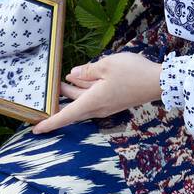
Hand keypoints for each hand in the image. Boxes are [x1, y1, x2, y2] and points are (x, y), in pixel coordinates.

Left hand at [32, 52, 163, 133]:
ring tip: (62, 80)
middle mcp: (98, 108)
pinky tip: (80, 79)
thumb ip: (87, 71)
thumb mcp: (106, 65)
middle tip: (49, 88)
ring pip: (83, 100)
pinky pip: (93, 97)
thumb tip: (74, 75)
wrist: (158, 82)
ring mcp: (107, 106)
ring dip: (72, 91)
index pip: (66, 115)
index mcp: (93, 101)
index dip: (49, 122)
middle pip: (73, 107)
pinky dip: (85, 89)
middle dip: (60, 99)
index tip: (35, 129)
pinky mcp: (113, 101)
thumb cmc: (133, 72)